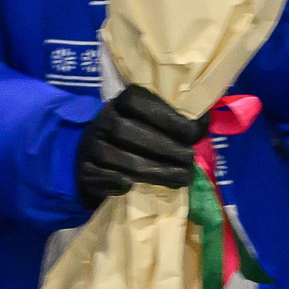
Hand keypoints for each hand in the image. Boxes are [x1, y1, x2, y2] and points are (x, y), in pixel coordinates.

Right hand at [75, 84, 205, 203]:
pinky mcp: (83, 171)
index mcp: (119, 103)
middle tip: (189, 160)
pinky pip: (98, 177)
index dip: (166, 116)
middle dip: (164, 147)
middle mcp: (101, 121)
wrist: (95, 160)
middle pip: (126, 131)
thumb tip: (205, 121)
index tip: (192, 134)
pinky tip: (133, 188)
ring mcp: (90, 146)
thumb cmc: (134, 139)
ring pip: (117, 157)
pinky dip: (115, 182)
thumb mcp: (150, 123)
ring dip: (151, 170)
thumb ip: (175, 121)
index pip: (137, 100)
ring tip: (179, 179)